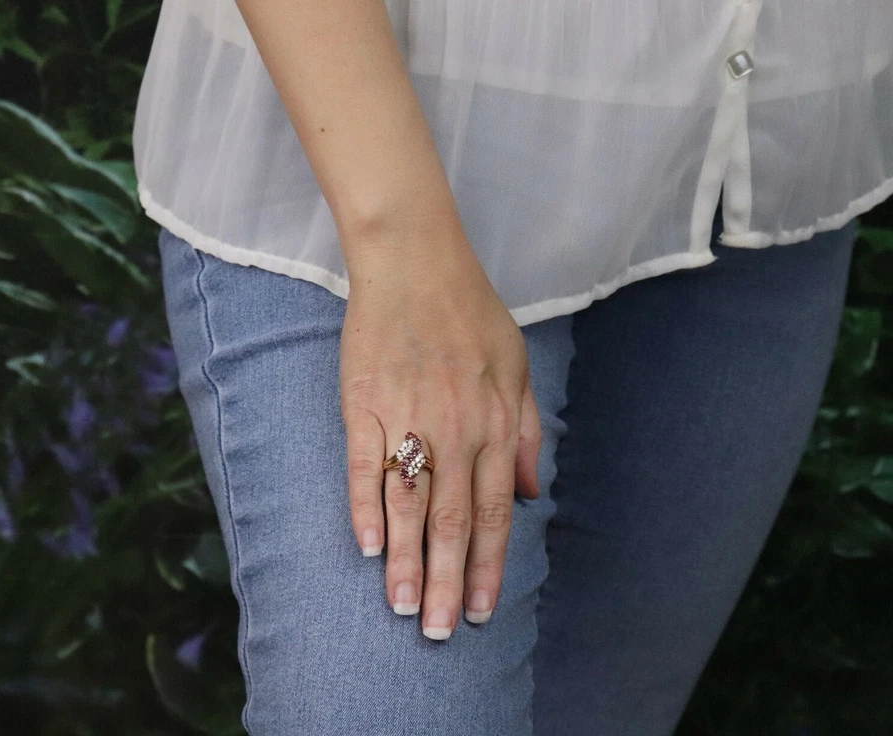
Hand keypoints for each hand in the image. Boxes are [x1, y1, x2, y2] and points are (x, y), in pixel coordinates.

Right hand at [339, 217, 542, 639]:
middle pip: (450, 520)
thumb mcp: (519, 366)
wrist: (416, 263)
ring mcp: (407, 418)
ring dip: (404, 561)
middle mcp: (456, 429)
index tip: (481, 609)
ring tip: (400, 607)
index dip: (488, 564)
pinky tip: (366, 549)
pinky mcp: (364, 405)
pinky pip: (365, 466)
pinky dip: (365, 509)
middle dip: (445, 581)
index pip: (495, 511)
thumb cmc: (470, 313)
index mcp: (495, 423)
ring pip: (407, 504)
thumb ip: (529, 430)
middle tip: (437, 631)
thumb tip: (533, 490)